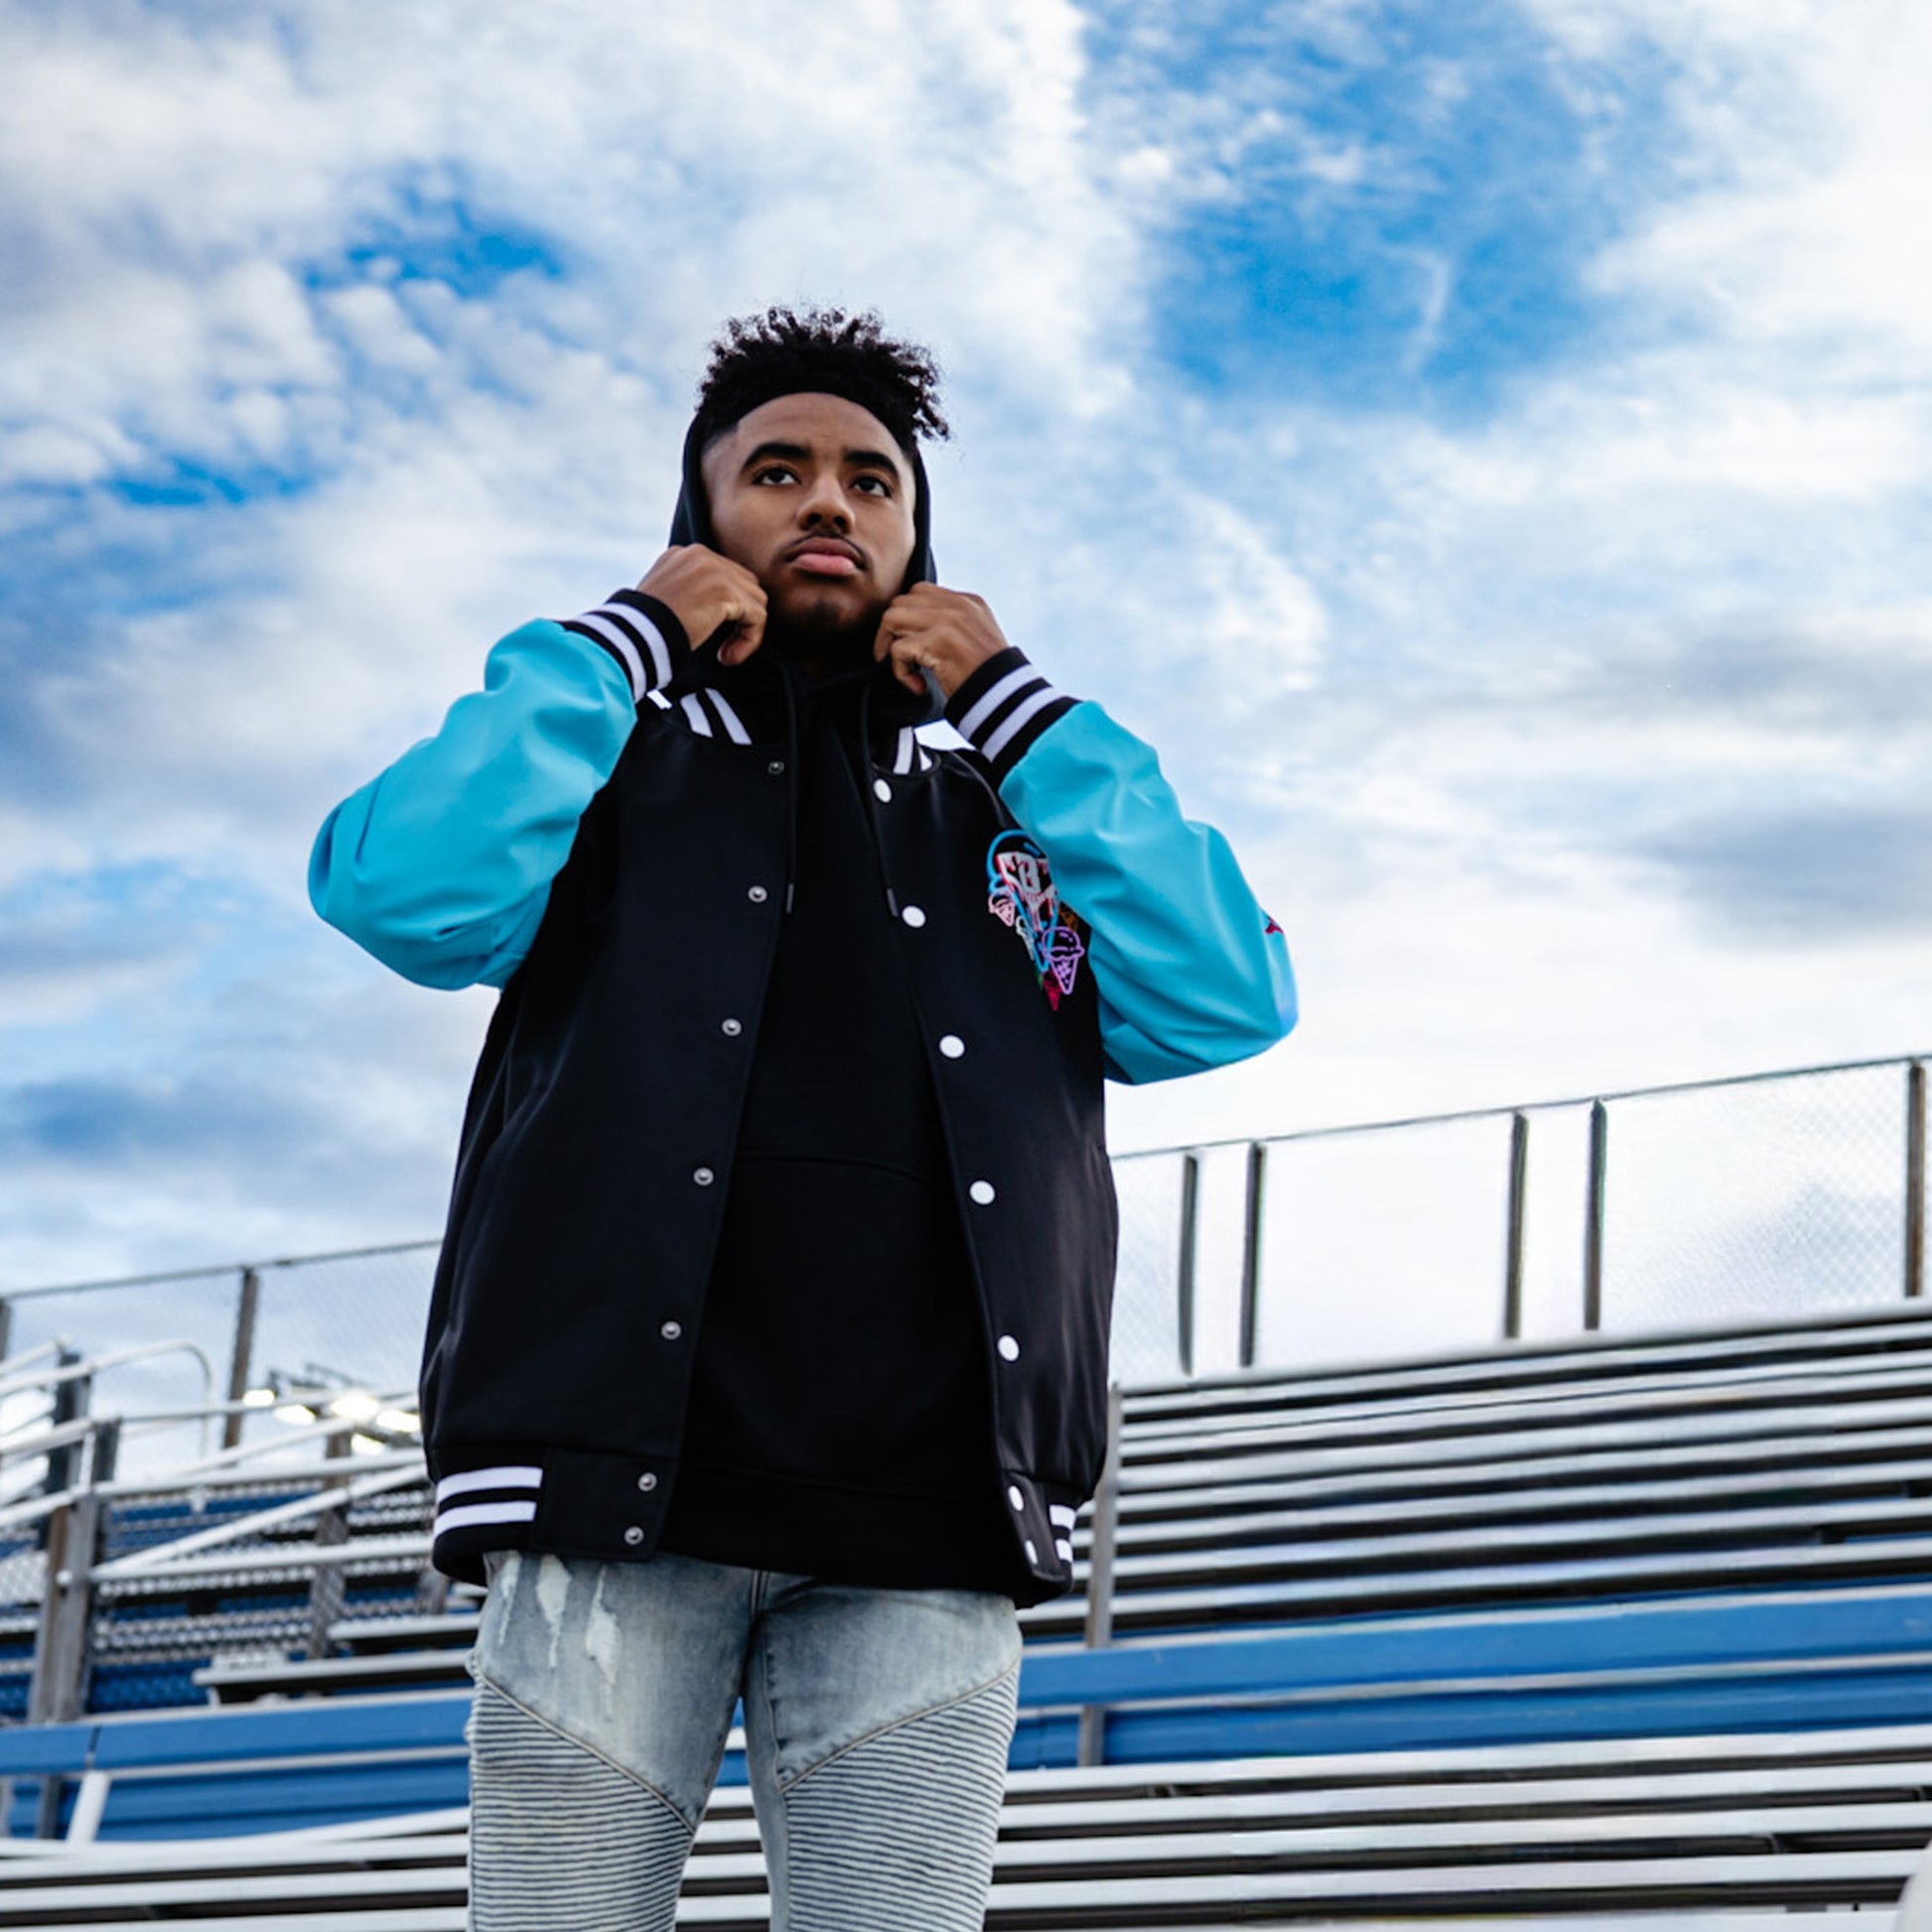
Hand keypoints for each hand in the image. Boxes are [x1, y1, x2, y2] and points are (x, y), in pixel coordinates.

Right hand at [636, 547, 767, 665]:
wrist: (632, 636)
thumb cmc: (644, 629)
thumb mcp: (666, 601)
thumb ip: (690, 594)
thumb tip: (716, 610)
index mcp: (684, 555)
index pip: (725, 575)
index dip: (729, 608)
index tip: (716, 636)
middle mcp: (700, 555)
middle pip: (746, 584)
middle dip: (742, 617)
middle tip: (726, 647)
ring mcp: (714, 569)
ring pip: (755, 600)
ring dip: (747, 632)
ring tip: (726, 653)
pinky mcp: (725, 590)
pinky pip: (757, 616)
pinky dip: (749, 640)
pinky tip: (727, 656)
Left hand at [875, 584, 1008, 697]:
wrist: (1007, 700)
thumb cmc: (990, 679)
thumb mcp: (977, 640)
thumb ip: (953, 626)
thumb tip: (915, 630)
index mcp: (969, 602)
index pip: (920, 592)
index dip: (906, 618)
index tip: (908, 644)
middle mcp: (958, 606)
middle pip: (901, 602)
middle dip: (891, 632)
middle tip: (902, 659)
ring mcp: (948, 621)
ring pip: (892, 619)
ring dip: (889, 647)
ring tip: (906, 669)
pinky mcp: (939, 641)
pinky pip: (898, 649)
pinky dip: (900, 671)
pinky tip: (918, 685)